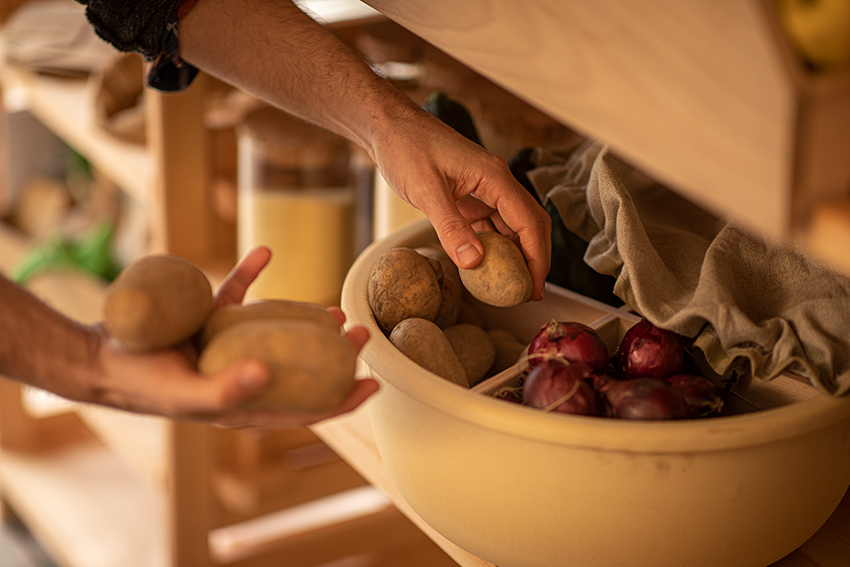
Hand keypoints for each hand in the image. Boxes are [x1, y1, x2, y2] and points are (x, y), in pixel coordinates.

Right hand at [90, 247, 376, 426]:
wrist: (100, 356)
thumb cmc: (143, 382)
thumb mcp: (185, 394)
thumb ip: (226, 390)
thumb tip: (270, 373)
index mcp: (245, 403)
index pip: (304, 410)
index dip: (342, 401)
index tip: (374, 384)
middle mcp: (244, 375)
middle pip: (301, 370)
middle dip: (335, 358)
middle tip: (360, 334)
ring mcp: (229, 347)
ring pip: (278, 335)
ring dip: (306, 322)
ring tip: (334, 310)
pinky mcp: (209, 320)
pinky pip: (235, 295)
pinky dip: (249, 274)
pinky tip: (264, 253)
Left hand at [373, 108, 551, 300]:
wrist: (388, 126)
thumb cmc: (406, 146)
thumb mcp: (426, 190)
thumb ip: (450, 227)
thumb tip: (473, 263)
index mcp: (494, 176)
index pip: (529, 221)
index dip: (538, 256)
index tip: (535, 286)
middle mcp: (495, 182)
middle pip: (529, 224)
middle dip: (535, 258)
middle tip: (530, 292)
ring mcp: (482, 189)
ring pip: (511, 226)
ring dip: (515, 255)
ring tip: (511, 286)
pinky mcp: (467, 196)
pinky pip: (489, 224)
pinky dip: (492, 246)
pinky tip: (487, 267)